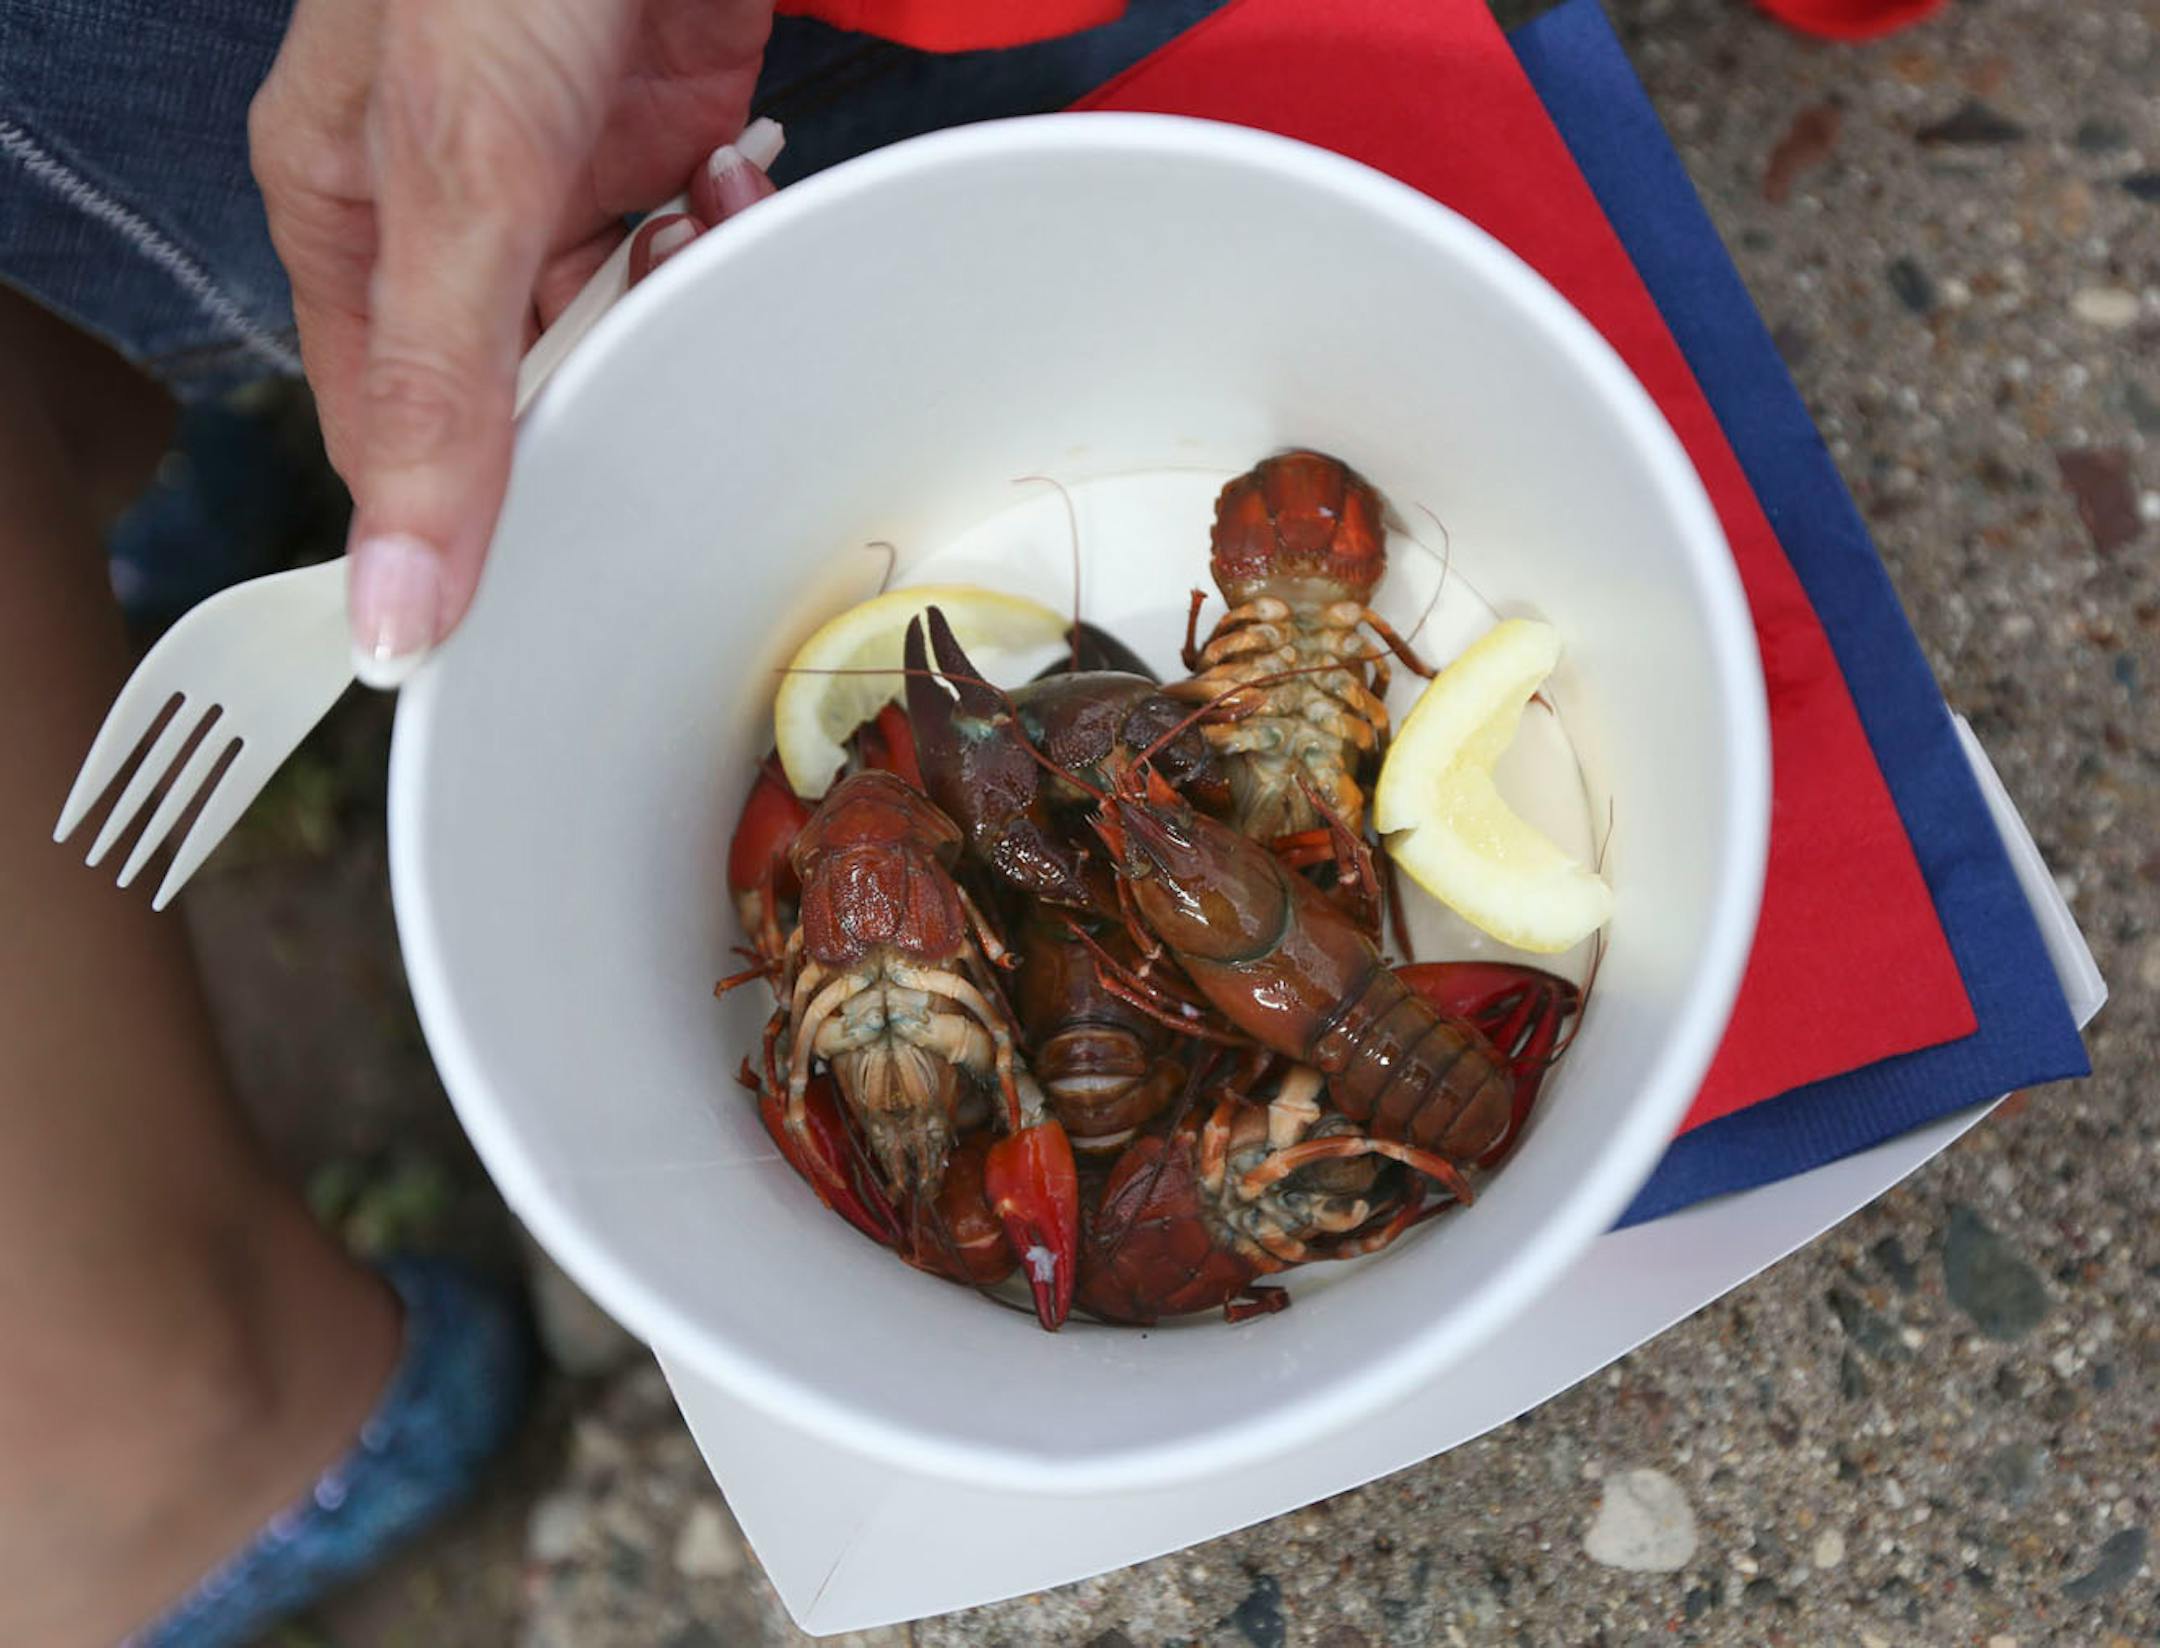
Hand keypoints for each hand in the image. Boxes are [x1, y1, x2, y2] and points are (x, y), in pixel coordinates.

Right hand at [250, 0, 775, 685]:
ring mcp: (564, 164)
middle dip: (602, 385)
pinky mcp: (665, 127)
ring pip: (626, 317)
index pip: (393, 429)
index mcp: (349, 213)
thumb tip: (392, 603)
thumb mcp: (459, 171)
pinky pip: (697, 238)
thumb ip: (441, 389)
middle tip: (655, 367)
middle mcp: (451, 202)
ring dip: (677, 299)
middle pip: (524, 383)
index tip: (537, 593)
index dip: (460, 515)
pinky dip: (726, 226)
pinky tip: (728, 173)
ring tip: (691, 218)